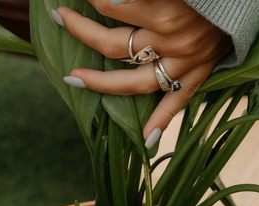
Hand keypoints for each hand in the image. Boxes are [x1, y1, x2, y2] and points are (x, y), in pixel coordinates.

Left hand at [53, 0, 231, 145]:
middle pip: (114, 44)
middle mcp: (174, 40)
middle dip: (81, 29)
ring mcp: (186, 62)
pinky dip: (162, 120)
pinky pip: (177, 102)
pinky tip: (145, 138)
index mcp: (167, 10)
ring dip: (101, 81)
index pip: (112, 5)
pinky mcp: (200, 73)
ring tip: (73, 77)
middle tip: (58, 17)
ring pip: (135, 81)